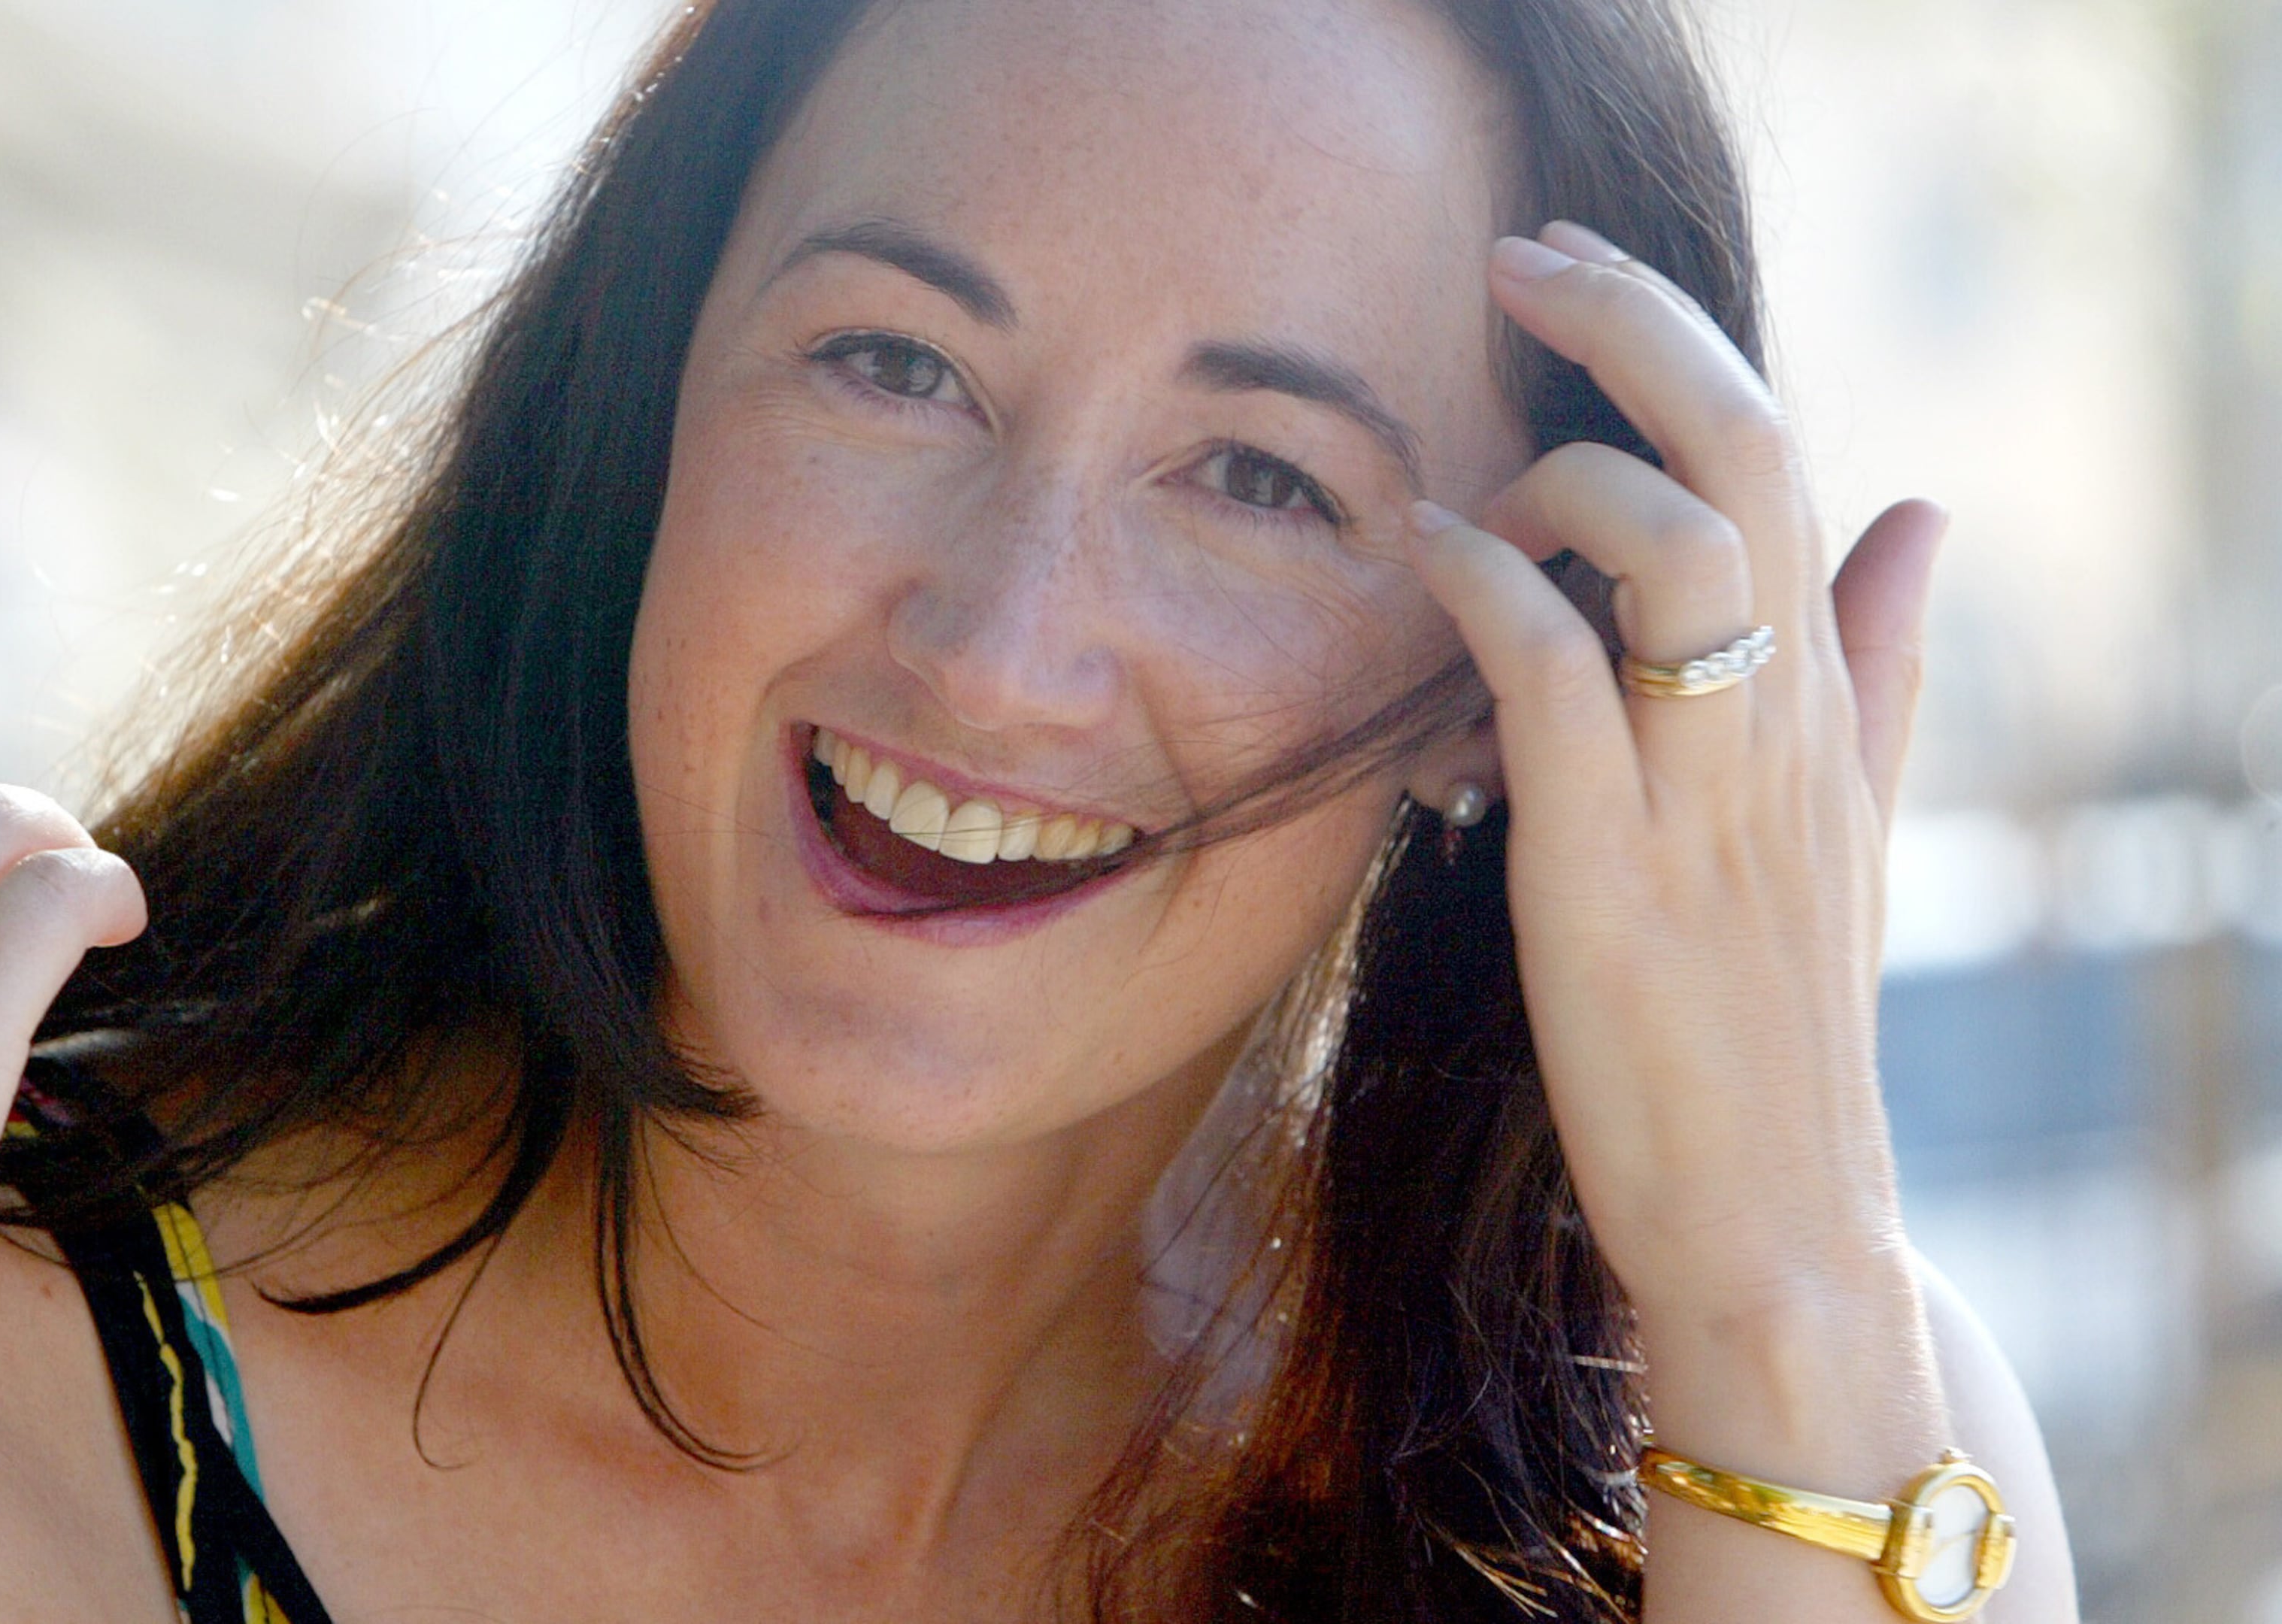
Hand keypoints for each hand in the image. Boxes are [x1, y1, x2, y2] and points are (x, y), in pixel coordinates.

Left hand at [1404, 226, 1944, 1424]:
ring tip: (1461, 504)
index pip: (1782, 452)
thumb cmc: (1778, 1020)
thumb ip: (1883, 669)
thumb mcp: (1846, 823)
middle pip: (1745, 446)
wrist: (1776, 1220)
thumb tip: (1929, 515)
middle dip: (1632, 325)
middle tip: (1520, 258)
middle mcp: (1782, 720)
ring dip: (1555, 474)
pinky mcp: (1613, 876)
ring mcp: (1704, 794)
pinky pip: (1562, 678)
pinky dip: (1486, 589)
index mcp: (1823, 696)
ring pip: (1676, 542)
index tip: (1574, 273)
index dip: (1679, 336)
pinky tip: (1423, 555)